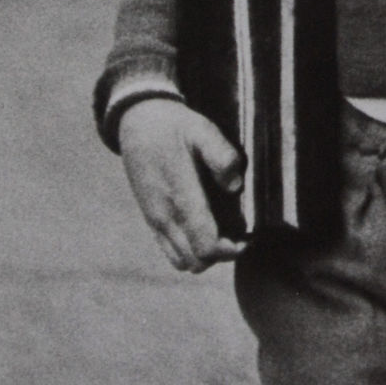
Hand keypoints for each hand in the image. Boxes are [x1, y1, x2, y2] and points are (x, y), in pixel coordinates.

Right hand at [116, 97, 245, 271]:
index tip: (247, 237)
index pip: (205, 245)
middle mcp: (165, 216)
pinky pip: (170, 251)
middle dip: (221, 254)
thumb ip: (221, 156)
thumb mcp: (202, 130)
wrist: (138, 123)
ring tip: (222, 233)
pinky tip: (203, 228)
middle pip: (196, 260)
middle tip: (239, 235)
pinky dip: (189, 251)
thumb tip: (235, 187)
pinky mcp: (151, 220)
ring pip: (182, 261)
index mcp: (180, 196)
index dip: (230, 249)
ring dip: (205, 255)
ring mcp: (155, 221)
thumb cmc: (175, 127)